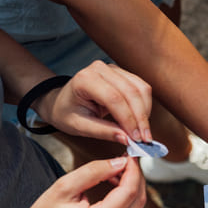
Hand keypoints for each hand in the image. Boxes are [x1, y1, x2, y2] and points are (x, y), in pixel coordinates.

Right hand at [14, 157, 145, 207]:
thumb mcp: (64, 186)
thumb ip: (94, 172)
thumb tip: (121, 162)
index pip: (129, 192)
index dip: (133, 170)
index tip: (128, 155)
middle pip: (139, 200)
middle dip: (136, 176)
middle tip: (126, 159)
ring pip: (137, 206)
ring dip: (133, 185)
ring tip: (118, 169)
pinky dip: (127, 196)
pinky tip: (116, 182)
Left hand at [37, 61, 152, 144]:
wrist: (62, 101)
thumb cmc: (67, 112)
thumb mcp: (79, 126)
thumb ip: (103, 132)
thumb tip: (126, 139)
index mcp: (85, 80)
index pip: (114, 98)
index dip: (128, 119)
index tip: (135, 138)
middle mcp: (100, 69)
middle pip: (131, 92)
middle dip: (140, 117)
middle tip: (144, 138)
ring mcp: (113, 69)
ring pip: (141, 88)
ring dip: (145, 111)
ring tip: (143, 131)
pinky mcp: (123, 73)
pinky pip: (142, 87)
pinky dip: (145, 105)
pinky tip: (141, 119)